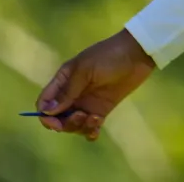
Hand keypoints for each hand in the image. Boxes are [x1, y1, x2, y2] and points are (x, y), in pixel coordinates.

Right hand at [35, 28, 155, 140]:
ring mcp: (87, 102)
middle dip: (65, 123)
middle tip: (81, 116)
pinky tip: (96, 130)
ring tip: (94, 119)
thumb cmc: (110, 55)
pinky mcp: (102, 109)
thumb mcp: (86, 70)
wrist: (138, 52)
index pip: (45, 103)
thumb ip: (68, 91)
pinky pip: (90, 126)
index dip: (46, 116)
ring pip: (73, 124)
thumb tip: (47, 111)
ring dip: (79, 127)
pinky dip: (90, 132)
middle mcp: (72, 94)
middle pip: (58, 118)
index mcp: (63, 81)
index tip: (56, 123)